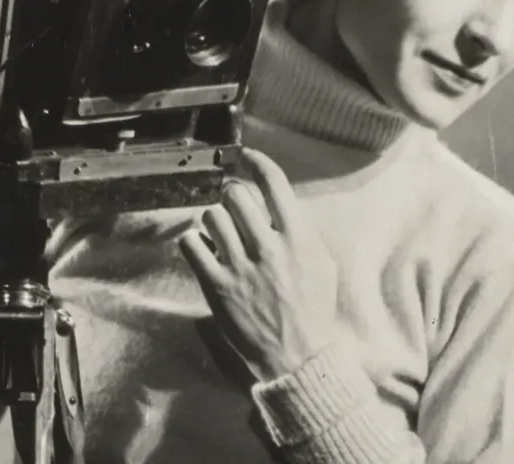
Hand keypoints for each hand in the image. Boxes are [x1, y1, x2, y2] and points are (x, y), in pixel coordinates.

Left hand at [179, 148, 340, 383]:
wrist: (296, 356)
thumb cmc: (312, 310)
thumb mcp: (322, 265)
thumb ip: (302, 233)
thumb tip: (282, 206)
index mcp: (297, 238)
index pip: (273, 183)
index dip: (256, 162)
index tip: (245, 157)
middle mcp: (268, 248)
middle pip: (236, 195)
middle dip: (231, 194)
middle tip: (231, 203)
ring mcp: (240, 267)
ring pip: (212, 217)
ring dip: (213, 220)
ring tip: (219, 233)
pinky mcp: (217, 286)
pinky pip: (191, 245)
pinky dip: (193, 243)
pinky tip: (202, 250)